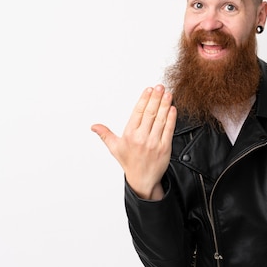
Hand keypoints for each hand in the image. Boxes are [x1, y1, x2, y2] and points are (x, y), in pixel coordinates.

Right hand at [91, 85, 176, 199]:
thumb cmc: (129, 162)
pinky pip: (169, 130)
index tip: (148, 89)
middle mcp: (141, 138)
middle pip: (150, 113)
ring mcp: (154, 143)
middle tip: (160, 86)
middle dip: (155, 98)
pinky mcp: (165, 148)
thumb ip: (105, 134)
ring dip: (165, 105)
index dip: (144, 99)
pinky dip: (171, 118)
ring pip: (160, 120)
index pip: (137, 112)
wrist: (142, 180)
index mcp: (129, 135)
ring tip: (168, 93)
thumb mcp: (115, 148)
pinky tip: (172, 108)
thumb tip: (93, 126)